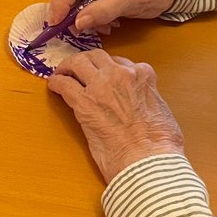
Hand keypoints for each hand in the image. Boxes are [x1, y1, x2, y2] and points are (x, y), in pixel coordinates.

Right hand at [46, 0, 178, 34]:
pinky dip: (86, 11)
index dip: (61, 3)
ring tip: (103, 25)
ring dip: (81, 14)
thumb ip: (106, 11)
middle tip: (81, 31)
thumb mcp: (133, 2)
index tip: (56, 24)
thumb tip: (78, 22)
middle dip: (71, 12)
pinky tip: (103, 19)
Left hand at [47, 50, 183, 182]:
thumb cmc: (160, 144)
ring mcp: (101, 86)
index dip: (110, 69)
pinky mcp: (84, 103)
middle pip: (98, 56)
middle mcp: (121, 74)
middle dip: (87, 61)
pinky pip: (64, 84)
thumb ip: (147, 99)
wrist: (148, 160)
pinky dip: (57, 83)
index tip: (104, 76)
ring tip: (63, 73)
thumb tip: (138, 107)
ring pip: (79, 63)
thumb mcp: (162, 111)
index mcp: (143, 76)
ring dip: (69, 66)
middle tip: (78, 69)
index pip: (122, 63)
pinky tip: (54, 86)